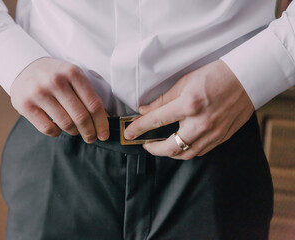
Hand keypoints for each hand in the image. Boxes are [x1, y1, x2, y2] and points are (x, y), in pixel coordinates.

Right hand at [10, 57, 108, 142]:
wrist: (23, 67)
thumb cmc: (54, 75)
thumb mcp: (72, 76)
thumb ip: (88, 94)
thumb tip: (104, 119)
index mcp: (72, 73)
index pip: (93, 104)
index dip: (102, 123)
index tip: (104, 134)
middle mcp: (56, 81)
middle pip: (81, 116)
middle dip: (90, 132)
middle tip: (91, 137)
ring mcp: (39, 93)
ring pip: (66, 124)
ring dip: (74, 132)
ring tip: (75, 131)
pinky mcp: (26, 105)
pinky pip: (48, 128)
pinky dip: (57, 132)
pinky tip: (58, 128)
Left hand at [124, 60, 253, 159]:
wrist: (246, 78)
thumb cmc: (215, 75)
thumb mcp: (184, 82)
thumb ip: (163, 100)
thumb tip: (145, 110)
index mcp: (189, 105)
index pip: (157, 120)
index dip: (139, 128)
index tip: (129, 133)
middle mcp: (200, 123)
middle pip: (171, 147)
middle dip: (154, 149)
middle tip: (146, 144)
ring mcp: (213, 132)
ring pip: (187, 154)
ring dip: (171, 153)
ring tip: (162, 147)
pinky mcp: (222, 136)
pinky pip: (202, 151)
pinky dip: (188, 151)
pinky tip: (182, 145)